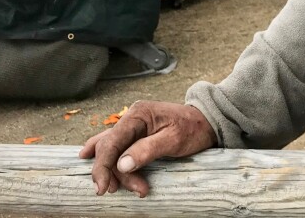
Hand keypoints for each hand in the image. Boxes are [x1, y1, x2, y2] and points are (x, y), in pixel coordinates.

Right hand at [78, 101, 216, 197]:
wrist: (207, 122)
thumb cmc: (193, 128)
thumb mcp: (174, 140)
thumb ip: (147, 150)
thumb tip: (122, 164)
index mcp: (138, 114)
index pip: (111, 142)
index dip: (103, 166)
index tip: (103, 188)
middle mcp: (131, 118)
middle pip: (110, 149)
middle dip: (116, 173)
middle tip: (135, 190)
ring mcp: (132, 127)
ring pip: (113, 152)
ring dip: (120, 174)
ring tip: (138, 188)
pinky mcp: (135, 136)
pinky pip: (117, 149)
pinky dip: (112, 163)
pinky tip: (97, 168)